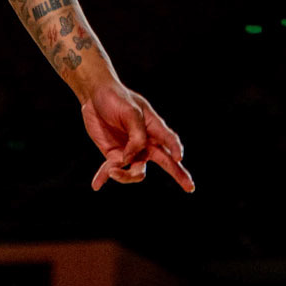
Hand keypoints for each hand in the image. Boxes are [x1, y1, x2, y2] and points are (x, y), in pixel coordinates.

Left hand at [81, 79, 195, 192]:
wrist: (95, 97)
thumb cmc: (116, 99)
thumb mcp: (130, 111)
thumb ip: (136, 136)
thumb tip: (130, 159)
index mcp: (154, 126)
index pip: (169, 139)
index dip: (175, 149)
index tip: (179, 157)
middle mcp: (146, 142)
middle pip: (165, 161)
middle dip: (178, 174)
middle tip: (190, 187)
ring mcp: (131, 151)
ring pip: (136, 171)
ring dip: (125, 176)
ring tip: (111, 171)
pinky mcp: (114, 155)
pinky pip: (112, 170)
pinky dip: (104, 177)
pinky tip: (96, 185)